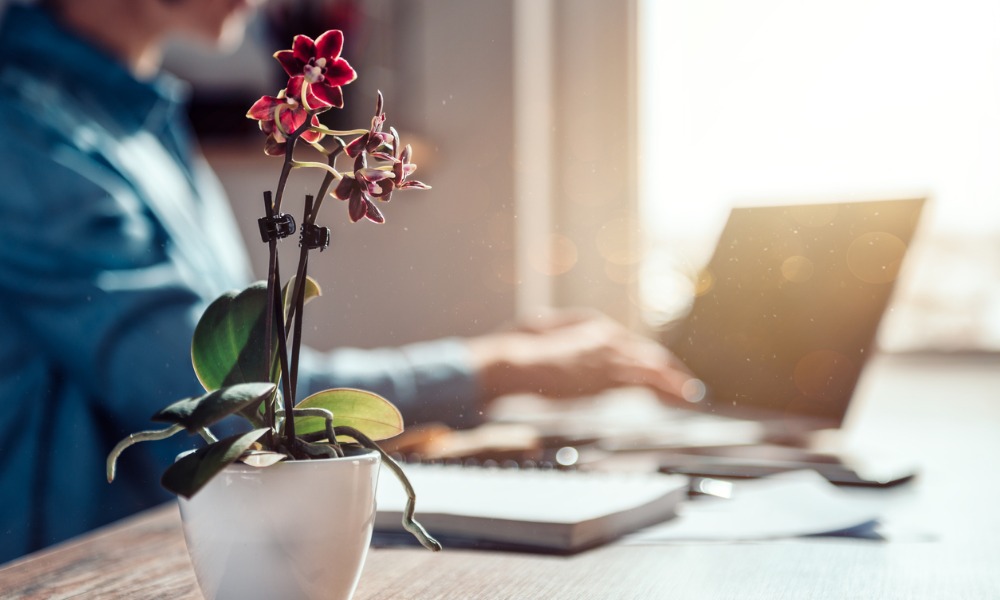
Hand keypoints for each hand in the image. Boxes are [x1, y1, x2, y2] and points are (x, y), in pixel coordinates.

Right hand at [467, 308, 691, 403]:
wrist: (515, 362)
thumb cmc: (517, 349)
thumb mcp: (535, 331)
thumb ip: (551, 333)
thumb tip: (547, 329)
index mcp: (592, 326)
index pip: (628, 345)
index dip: (646, 360)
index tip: (658, 371)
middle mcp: (606, 336)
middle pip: (646, 354)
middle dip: (668, 370)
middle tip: (685, 386)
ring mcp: (610, 354)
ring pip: (653, 366)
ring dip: (675, 381)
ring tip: (693, 395)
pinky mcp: (611, 373)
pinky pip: (649, 380)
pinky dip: (671, 388)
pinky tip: (686, 397)